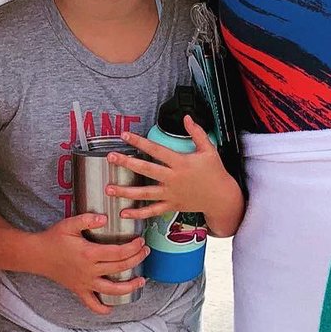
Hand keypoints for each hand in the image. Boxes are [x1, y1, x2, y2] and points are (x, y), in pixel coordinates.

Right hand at [30, 215, 146, 315]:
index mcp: (89, 253)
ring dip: (129, 287)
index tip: (141, 241)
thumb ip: (87, 219)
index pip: (118, 252)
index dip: (133, 247)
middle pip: (119, 268)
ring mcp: (84, 283)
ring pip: (111, 290)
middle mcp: (89, 271)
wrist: (36, 255)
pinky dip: (101, 309)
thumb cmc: (53, 238)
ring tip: (141, 282)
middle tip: (145, 252)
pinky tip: (111, 308)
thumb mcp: (69, 224)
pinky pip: (91, 304)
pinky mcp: (78, 290)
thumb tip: (105, 218)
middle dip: (136, 260)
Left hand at [108, 118, 240, 228]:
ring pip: (145, 193)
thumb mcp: (209, 150)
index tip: (125, 135)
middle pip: (146, 170)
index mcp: (180, 163)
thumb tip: (187, 117)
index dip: (140, 142)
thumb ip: (197, 133)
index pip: (156, 150)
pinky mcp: (172, 206)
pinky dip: (138, 213)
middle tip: (110, 158)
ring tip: (108, 188)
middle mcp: (173, 179)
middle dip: (126, 163)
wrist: (222, 197)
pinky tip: (123, 213)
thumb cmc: (215, 172)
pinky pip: (152, 211)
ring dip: (126, 191)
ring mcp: (171, 194)